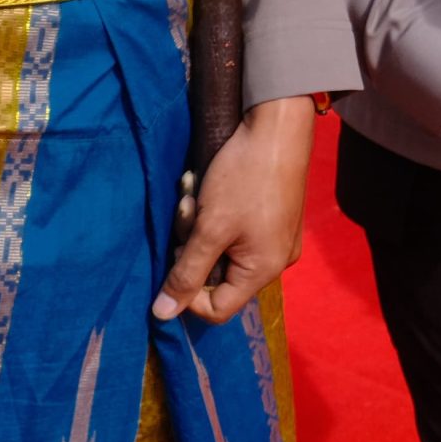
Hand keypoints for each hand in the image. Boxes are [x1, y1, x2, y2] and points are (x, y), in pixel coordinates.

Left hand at [154, 95, 313, 324]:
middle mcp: (276, 260)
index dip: (186, 292)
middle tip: (186, 211)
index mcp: (264, 270)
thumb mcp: (209, 228)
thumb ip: (185, 274)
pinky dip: (217, 214)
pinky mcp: (274, 216)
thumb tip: (162, 316)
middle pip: (219, 276)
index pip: (217, 309)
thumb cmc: (244, 178)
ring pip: (223, 249)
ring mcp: (277, 237)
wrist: (278, 126)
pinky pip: (238, 231)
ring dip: (200, 224)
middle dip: (192, 246)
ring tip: (194, 191)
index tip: (175, 255)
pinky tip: (208, 186)